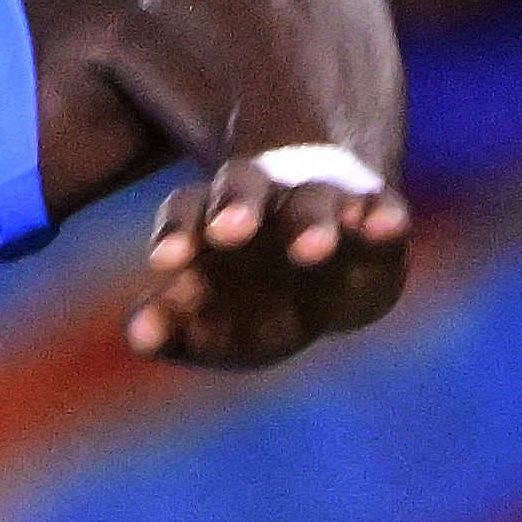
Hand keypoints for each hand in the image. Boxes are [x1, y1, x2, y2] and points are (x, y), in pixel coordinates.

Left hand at [125, 150, 409, 367]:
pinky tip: (381, 226)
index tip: (165, 262)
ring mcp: (325, 205)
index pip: (189, 211)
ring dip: (312, 223)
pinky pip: (382, 211)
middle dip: (237, 209)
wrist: (333, 280)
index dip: (177, 233)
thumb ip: (173, 328)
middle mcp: (268, 201)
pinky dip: (382, 216)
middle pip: (245, 188)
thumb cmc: (258, 303)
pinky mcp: (378, 220)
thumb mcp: (215, 323)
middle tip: (227, 233)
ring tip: (314, 249)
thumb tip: (139, 333)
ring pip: (313, 202)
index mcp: (215, 220)